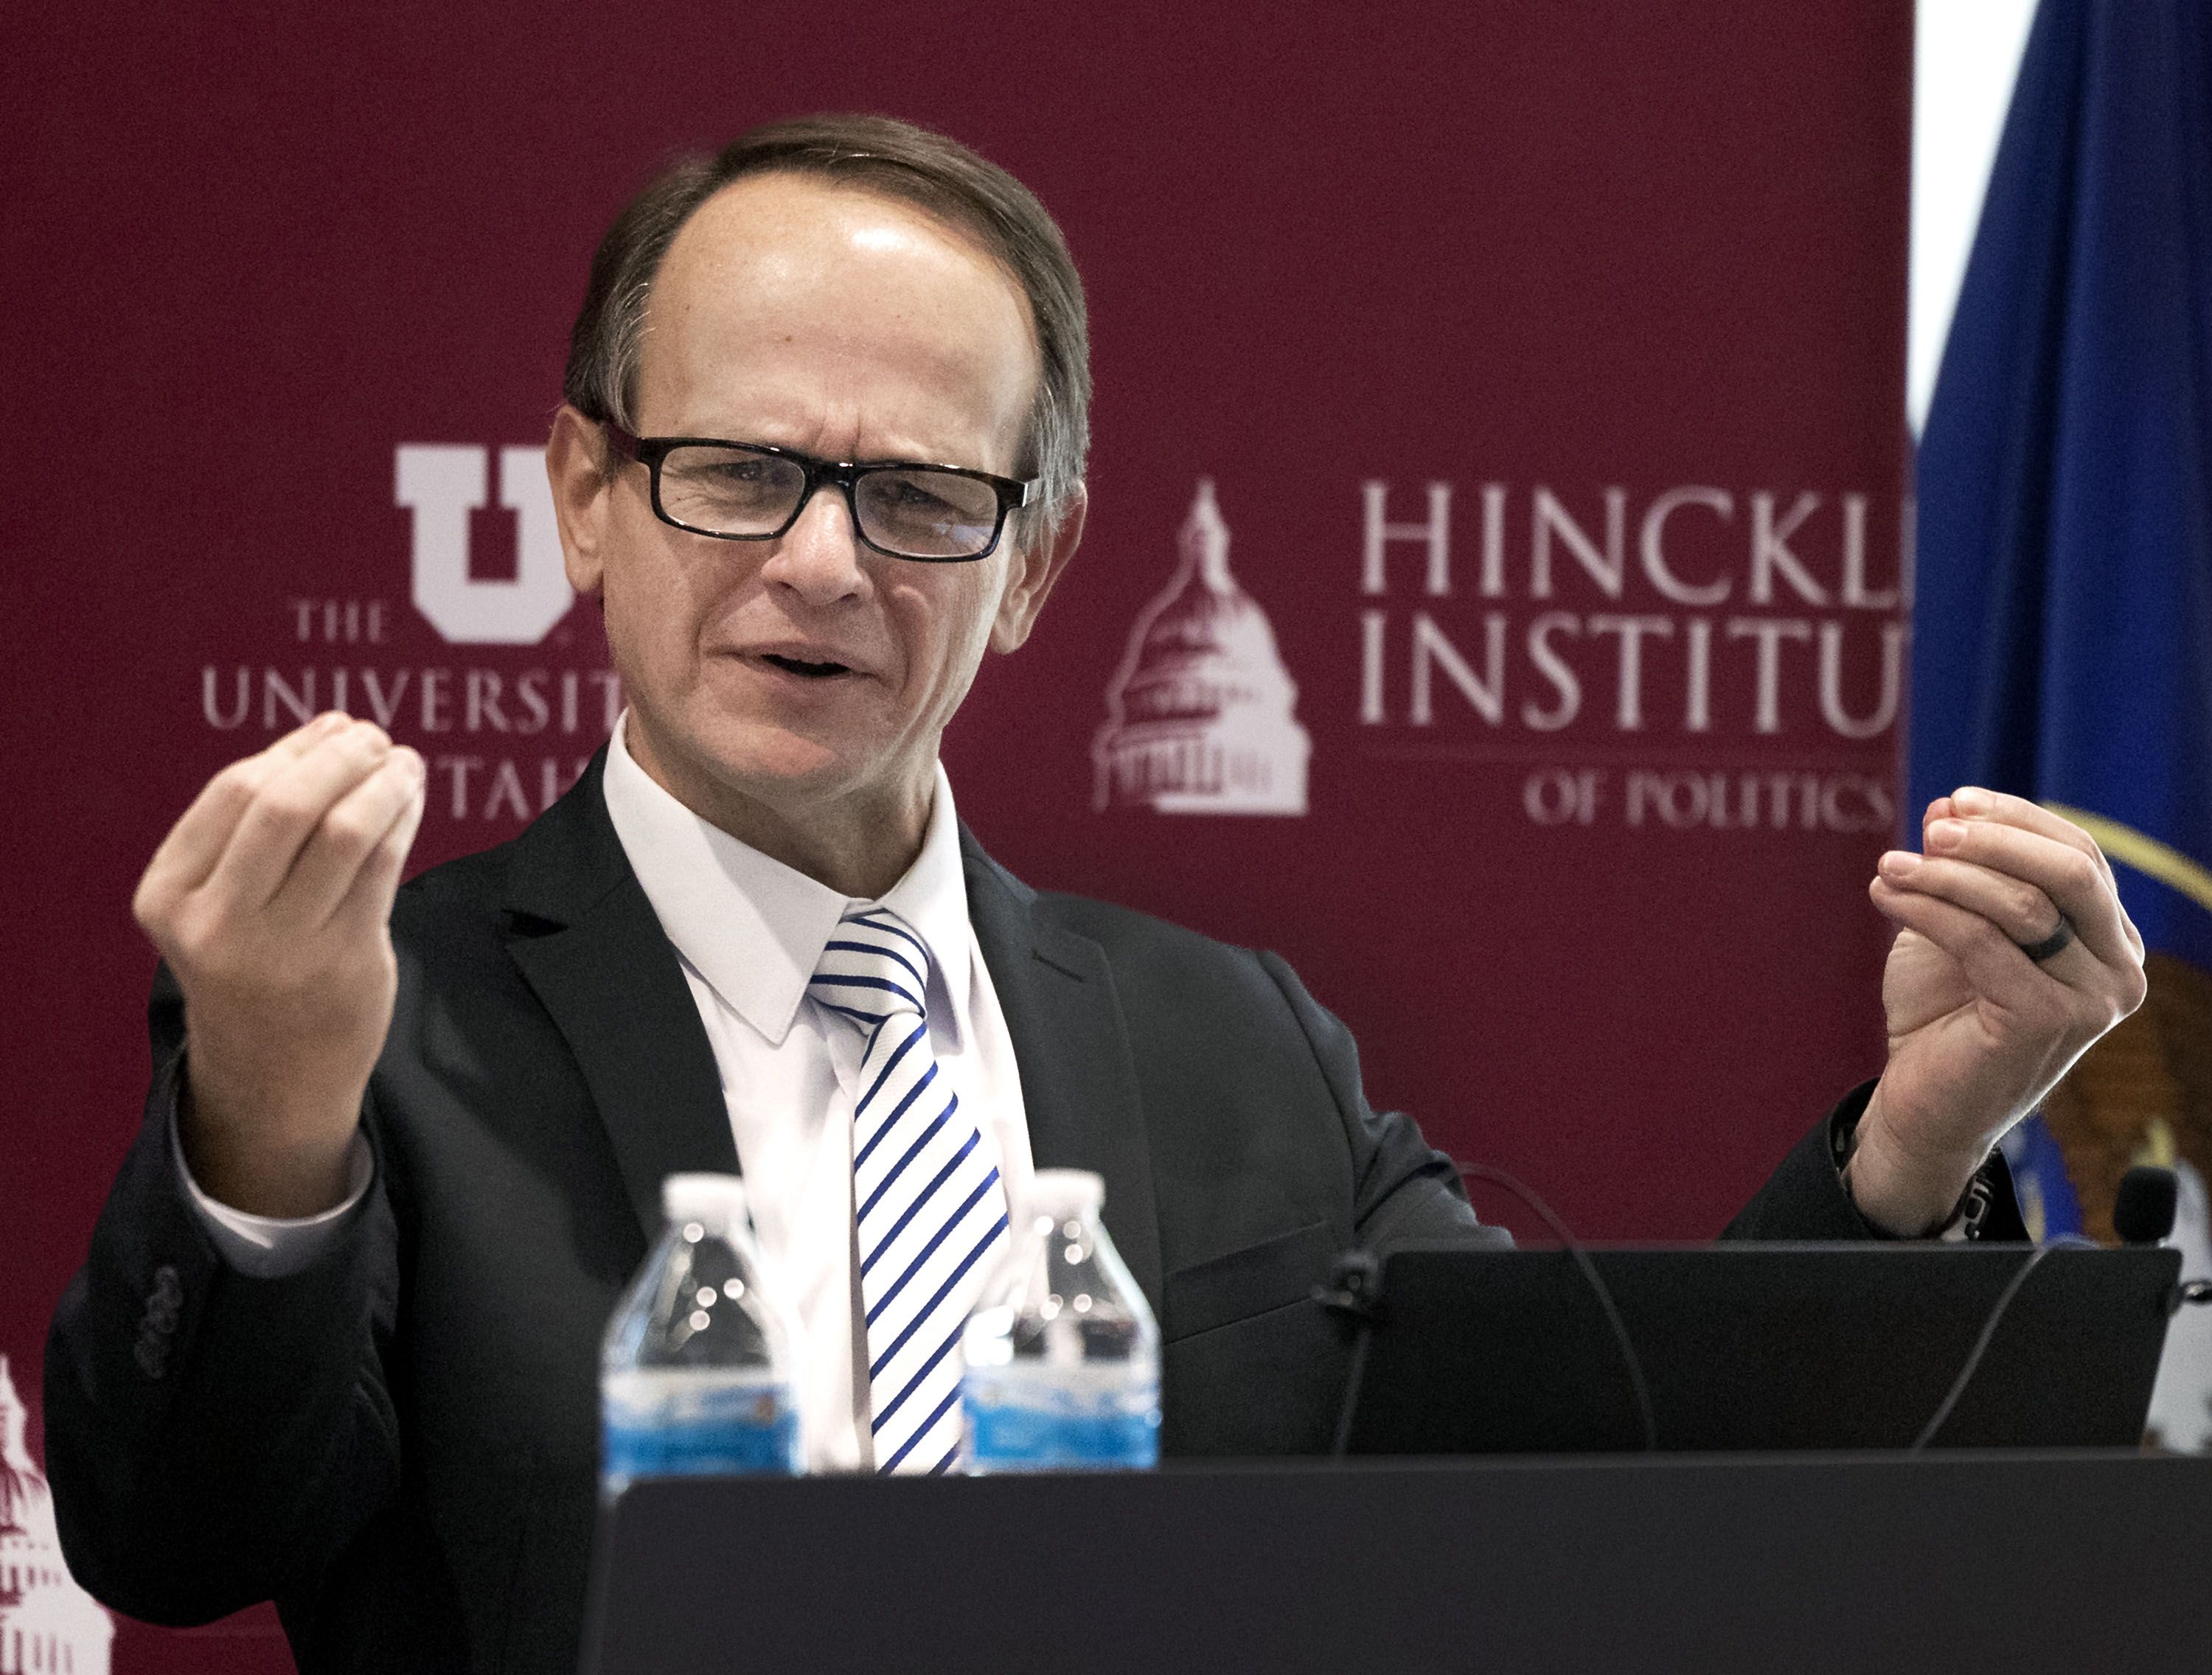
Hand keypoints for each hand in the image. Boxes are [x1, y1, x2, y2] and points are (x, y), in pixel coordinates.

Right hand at [133, 713, 426, 1216]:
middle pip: (285, 805)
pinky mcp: (343, 961)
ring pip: (344, 832)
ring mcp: (282, 946)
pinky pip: (383, 867)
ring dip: (383, 784)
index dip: (295, 750)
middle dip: (340, 758)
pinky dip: (403, 820)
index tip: (338, 726)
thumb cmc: (253, 960)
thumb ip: (258, 825)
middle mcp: (217, 922)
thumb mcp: (221, 901)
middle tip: (378, 739)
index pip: (235, 793)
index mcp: (169, 896)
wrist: (273, 1071)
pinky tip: (412, 801)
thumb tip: (331, 730)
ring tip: (404, 764)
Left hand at [1852, 788, 2146, 1234]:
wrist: (1922, 1105)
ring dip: (1945, 875)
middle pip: (2070, 872)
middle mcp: (2120, 971)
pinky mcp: (2044, 1022)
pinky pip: (1980, 941)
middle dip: (1995, 839)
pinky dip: (1926, 907)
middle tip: (1930, 831)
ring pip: (2022, 904)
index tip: (1954, 801)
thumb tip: (1948, 805)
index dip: (2017, 819)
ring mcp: (2090, 1002)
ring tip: (1890, 865)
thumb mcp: (1954, 927)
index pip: (2081, 856)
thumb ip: (1962, 871)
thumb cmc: (1943, 1015)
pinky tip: (1885, 895)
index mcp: (2112, 942)